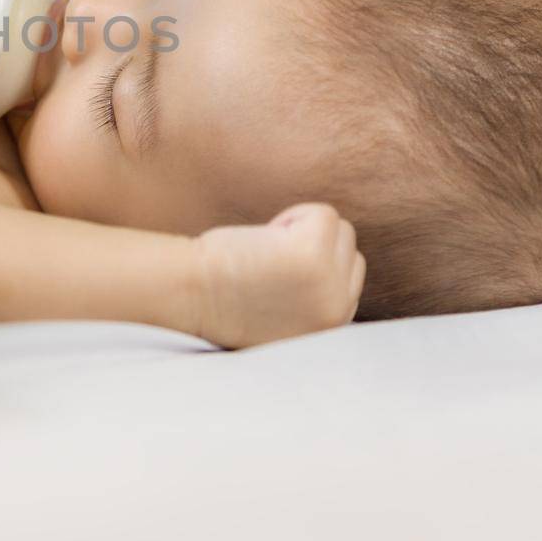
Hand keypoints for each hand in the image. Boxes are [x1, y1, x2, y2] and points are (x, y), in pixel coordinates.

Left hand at [187, 202, 365, 348]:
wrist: (191, 294)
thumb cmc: (224, 298)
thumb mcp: (285, 313)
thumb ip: (315, 297)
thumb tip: (330, 265)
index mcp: (332, 326)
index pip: (350, 278)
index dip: (314, 264)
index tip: (278, 272)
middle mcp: (337, 310)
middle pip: (349, 251)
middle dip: (314, 246)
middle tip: (269, 260)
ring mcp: (328, 283)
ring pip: (341, 230)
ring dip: (304, 229)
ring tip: (266, 250)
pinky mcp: (312, 254)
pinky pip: (323, 213)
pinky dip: (294, 215)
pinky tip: (263, 237)